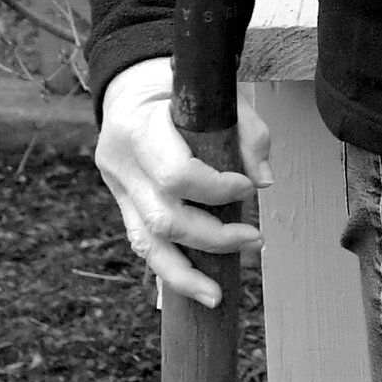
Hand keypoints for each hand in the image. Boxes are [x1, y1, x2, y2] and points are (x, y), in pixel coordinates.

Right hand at [96, 55, 272, 307]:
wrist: (132, 86)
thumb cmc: (182, 88)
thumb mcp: (217, 96)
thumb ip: (247, 134)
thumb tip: (264, 180)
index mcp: (138, 128)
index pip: (175, 174)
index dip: (217, 189)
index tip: (247, 186)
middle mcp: (119, 163)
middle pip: (164, 218)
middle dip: (213, 237)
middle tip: (255, 240)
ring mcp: (117, 188)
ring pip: (146, 243)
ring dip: (186, 274)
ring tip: (218, 295)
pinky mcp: (123, 205)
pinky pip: (144, 245)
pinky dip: (172, 270)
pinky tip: (197, 290)